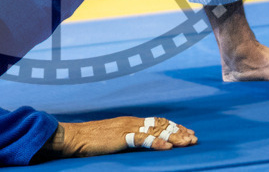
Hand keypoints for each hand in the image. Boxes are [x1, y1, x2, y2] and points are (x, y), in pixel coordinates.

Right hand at [39, 117, 196, 158]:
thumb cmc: (91, 140)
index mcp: (130, 121)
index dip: (174, 127)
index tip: (187, 132)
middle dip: (180, 132)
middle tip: (194, 138)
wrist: (74, 137)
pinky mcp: (121, 137)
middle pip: (161, 125)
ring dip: (174, 137)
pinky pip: (142, 139)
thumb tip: (141, 143)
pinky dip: (156, 142)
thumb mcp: (114, 137)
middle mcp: (131, 122)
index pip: (157, 122)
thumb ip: (128, 138)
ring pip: (156, 130)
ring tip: (187, 142)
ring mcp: (127, 128)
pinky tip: (167, 147)